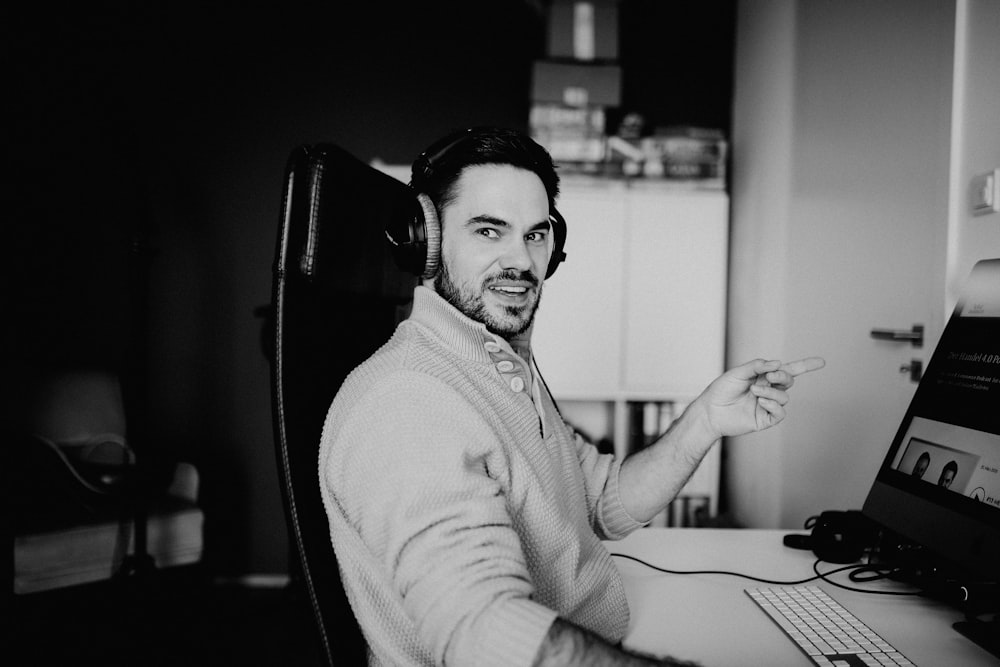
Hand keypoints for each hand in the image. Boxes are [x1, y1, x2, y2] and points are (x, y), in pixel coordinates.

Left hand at [698, 357, 825, 438]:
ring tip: (754, 391)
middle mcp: (768, 390)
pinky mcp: (765, 419)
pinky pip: (780, 413)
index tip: (822, 362)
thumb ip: (757, 366)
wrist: (710, 411)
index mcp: (762, 376)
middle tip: (769, 376)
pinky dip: (774, 405)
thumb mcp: (738, 372)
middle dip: (783, 376)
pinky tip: (761, 402)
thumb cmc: (721, 390)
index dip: (805, 366)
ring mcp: (767, 405)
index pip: (787, 370)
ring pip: (785, 397)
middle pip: (789, 380)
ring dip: (771, 391)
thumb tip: (778, 363)